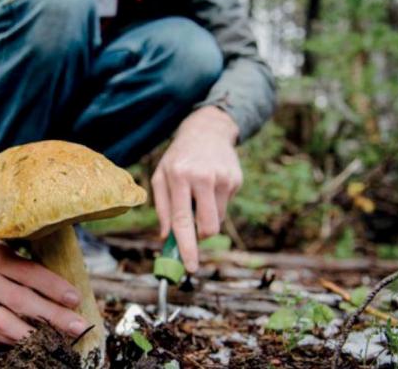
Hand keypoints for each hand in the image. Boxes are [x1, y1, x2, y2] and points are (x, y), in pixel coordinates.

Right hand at [0, 181, 88, 343]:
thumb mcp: (5, 242)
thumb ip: (28, 260)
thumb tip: (64, 283)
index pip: (28, 273)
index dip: (53, 286)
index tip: (76, 297)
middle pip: (21, 301)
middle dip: (53, 316)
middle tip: (79, 325)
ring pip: (5, 322)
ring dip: (36, 334)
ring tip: (59, 340)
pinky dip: (14, 338)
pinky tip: (35, 341)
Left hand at [151, 106, 241, 271]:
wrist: (206, 131)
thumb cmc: (178, 158)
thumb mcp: (161, 176)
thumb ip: (162, 208)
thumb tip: (166, 238)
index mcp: (179, 177)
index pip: (183, 220)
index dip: (187, 247)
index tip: (190, 267)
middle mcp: (202, 177)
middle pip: (208, 227)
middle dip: (201, 236)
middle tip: (193, 229)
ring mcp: (222, 178)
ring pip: (218, 220)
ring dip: (207, 217)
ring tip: (199, 196)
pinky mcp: (236, 179)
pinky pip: (225, 207)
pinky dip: (216, 204)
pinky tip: (210, 186)